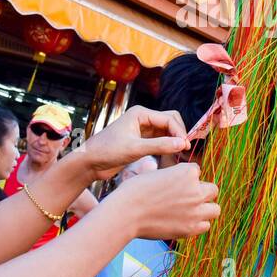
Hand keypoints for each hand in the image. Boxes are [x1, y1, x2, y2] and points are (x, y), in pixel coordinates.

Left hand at [75, 105, 189, 180]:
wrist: (90, 162)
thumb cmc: (107, 151)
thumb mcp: (135, 149)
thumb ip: (160, 146)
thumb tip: (183, 144)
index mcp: (140, 113)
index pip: (169, 119)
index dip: (180, 132)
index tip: (186, 147)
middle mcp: (143, 118)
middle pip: (170, 121)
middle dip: (179, 133)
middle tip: (185, 149)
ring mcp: (142, 130)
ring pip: (166, 131)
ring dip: (174, 140)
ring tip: (180, 154)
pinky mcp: (141, 141)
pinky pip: (160, 140)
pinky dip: (167, 146)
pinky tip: (171, 156)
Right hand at [103, 162, 217, 240]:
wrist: (126, 213)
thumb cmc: (135, 191)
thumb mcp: (153, 173)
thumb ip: (170, 175)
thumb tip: (172, 176)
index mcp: (187, 172)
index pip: (197, 172)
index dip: (185, 177)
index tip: (173, 184)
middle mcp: (196, 190)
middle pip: (212, 190)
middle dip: (201, 192)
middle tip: (186, 198)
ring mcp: (195, 210)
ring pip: (215, 209)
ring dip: (205, 209)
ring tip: (190, 211)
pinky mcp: (191, 228)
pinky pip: (206, 226)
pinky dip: (198, 224)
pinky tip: (185, 222)